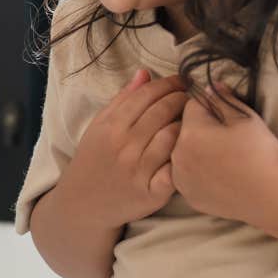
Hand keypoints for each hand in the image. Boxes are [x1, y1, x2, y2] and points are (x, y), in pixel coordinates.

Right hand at [57, 67, 188, 227]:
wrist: (83, 204)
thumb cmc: (94, 160)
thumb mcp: (99, 126)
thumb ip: (122, 100)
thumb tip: (145, 72)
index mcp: (110, 127)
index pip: (146, 95)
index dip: (168, 83)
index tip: (181, 80)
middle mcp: (124, 147)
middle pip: (163, 111)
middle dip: (182, 98)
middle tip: (192, 96)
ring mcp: (138, 171)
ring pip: (173, 136)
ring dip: (187, 124)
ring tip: (193, 119)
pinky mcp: (152, 192)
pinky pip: (176, 168)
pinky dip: (184, 156)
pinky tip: (189, 148)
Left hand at [170, 86, 277, 222]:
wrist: (272, 194)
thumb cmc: (260, 152)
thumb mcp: (245, 117)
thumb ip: (222, 99)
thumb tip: (210, 86)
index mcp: (189, 132)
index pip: (191, 106)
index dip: (210, 106)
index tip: (225, 115)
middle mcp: (177, 156)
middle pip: (183, 131)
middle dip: (200, 129)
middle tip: (226, 138)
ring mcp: (181, 179)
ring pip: (183, 154)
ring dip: (195, 151)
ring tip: (222, 157)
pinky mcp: (189, 196)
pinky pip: (187, 177)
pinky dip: (198, 174)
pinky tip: (218, 175)